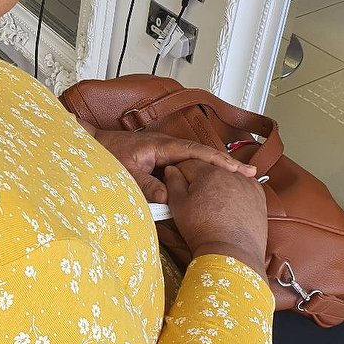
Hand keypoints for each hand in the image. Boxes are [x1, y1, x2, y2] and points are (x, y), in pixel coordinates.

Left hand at [91, 128, 255, 204]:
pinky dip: (199, 173)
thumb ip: (146, 186)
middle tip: (251, 176)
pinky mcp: (159, 160)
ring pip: (194, 161)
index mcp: (160, 145)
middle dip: (225, 164)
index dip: (218, 161)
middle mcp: (166, 146)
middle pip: (201, 155)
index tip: (238, 169)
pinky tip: (210, 182)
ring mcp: (163, 152)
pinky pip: (184, 166)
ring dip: (214, 169)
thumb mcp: (126, 174)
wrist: (92, 145)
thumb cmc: (106, 156)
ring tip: (239, 179)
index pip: (196, 152)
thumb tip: (170, 198)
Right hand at [163, 159, 267, 278]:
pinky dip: (236, 190)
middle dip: (199, 178)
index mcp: (209, 172)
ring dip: (218, 183)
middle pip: (209, 168)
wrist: (232, 253)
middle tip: (195, 197)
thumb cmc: (203, 231)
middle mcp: (230, 173)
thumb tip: (171, 169)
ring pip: (227, 175)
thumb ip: (173, 182)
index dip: (180, 174)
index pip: (189, 163)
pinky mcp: (258, 196)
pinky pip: (244, 185)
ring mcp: (247, 184)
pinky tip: (229, 202)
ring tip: (212, 203)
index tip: (178, 185)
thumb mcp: (179, 206)